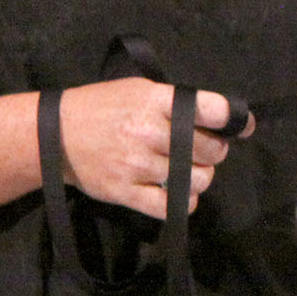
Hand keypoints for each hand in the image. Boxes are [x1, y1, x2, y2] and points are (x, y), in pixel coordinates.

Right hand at [56, 78, 243, 217]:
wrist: (53, 134)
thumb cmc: (103, 107)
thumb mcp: (139, 89)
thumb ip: (175, 102)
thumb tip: (220, 118)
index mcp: (155, 100)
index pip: (212, 109)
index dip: (235, 120)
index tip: (243, 126)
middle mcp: (148, 131)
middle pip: (211, 149)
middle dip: (215, 151)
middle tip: (203, 149)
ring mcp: (137, 163)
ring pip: (196, 179)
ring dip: (200, 177)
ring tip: (187, 169)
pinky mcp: (125, 191)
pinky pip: (172, 206)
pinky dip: (183, 202)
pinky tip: (178, 192)